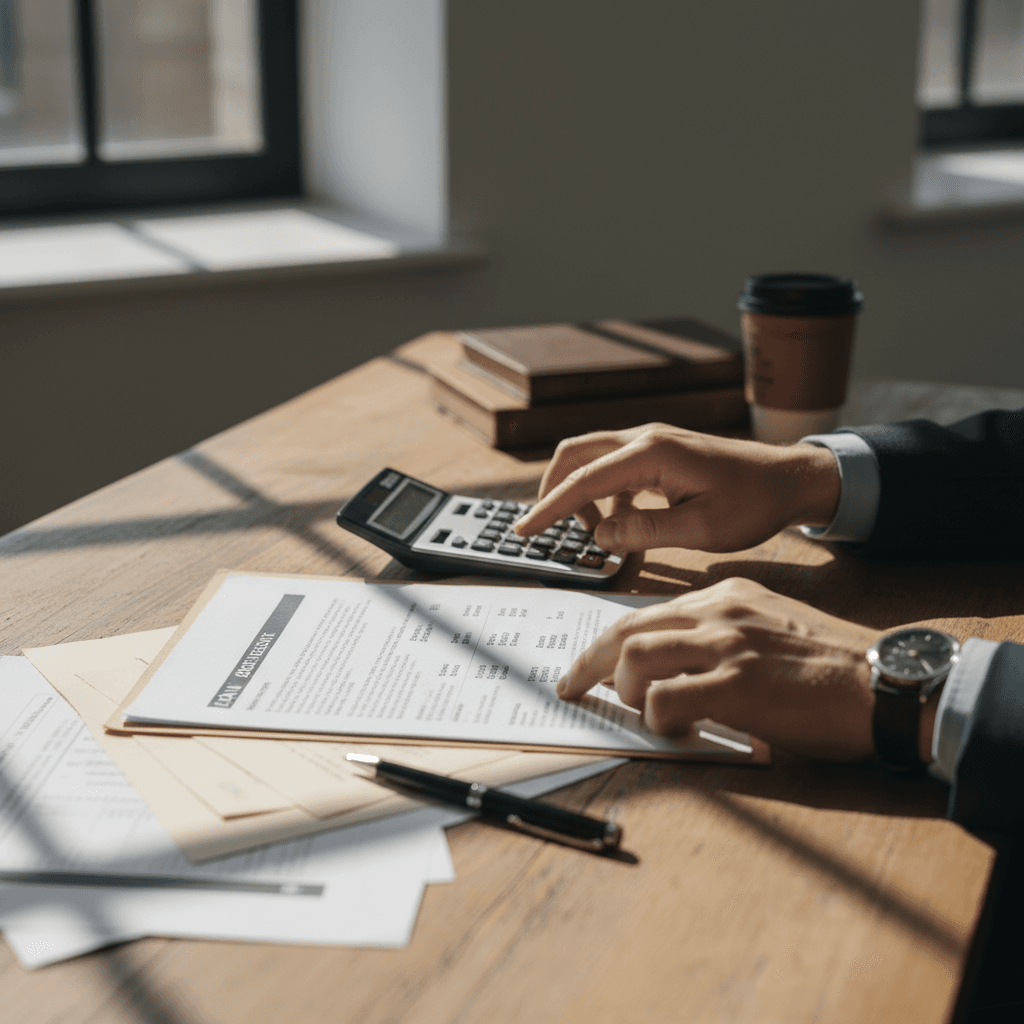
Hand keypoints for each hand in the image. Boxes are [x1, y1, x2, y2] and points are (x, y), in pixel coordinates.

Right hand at [513, 423, 840, 552]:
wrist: (790, 479)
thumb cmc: (753, 504)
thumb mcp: (701, 529)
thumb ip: (645, 532)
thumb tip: (600, 535)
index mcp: (651, 454)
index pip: (583, 480)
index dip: (549, 509)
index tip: (524, 531)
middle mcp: (645, 438)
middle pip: (575, 454)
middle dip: (552, 490)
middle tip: (541, 528)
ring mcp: (652, 442)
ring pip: (592, 458)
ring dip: (579, 492)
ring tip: (587, 533)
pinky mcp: (660, 453)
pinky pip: (615, 467)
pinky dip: (603, 493)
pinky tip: (618, 523)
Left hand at [557, 577, 882, 760]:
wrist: (886, 682)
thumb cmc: (829, 666)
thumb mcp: (768, 631)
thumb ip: (720, 639)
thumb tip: (671, 672)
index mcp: (726, 597)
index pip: (646, 614)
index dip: (606, 642)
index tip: (586, 664)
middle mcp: (720, 613)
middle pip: (627, 630)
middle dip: (588, 662)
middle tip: (570, 687)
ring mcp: (728, 645)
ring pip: (636, 656)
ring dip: (624, 690)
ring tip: (636, 711)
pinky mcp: (739, 685)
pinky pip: (667, 699)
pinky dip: (658, 719)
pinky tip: (677, 731)